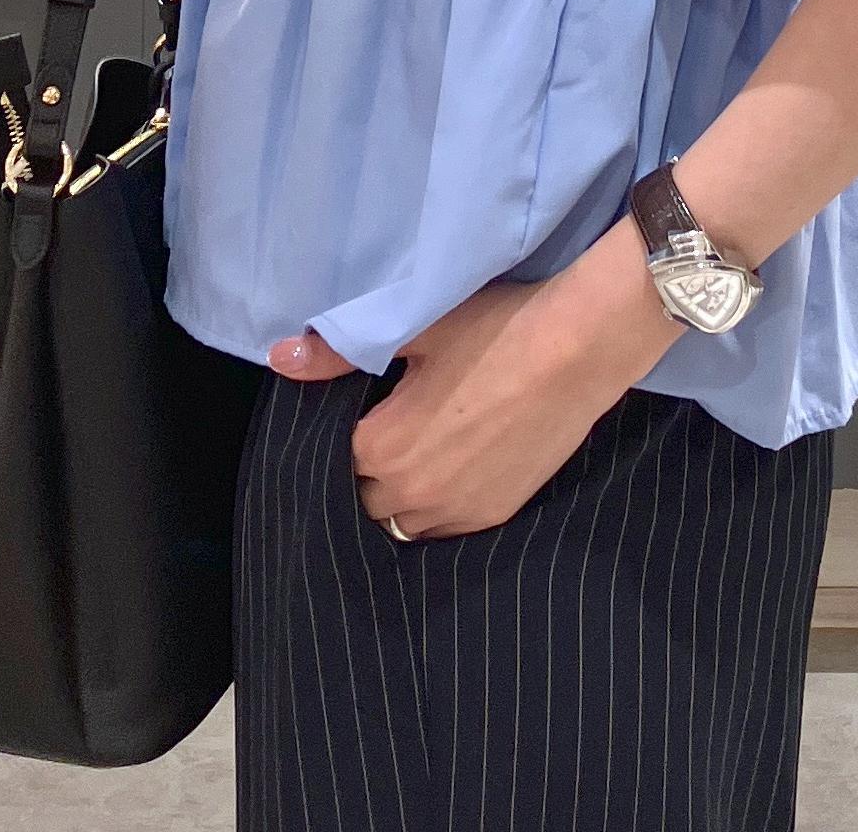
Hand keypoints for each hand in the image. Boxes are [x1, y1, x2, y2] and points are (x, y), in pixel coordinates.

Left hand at [267, 212, 685, 537]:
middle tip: (390, 424)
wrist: (577, 348)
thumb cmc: (494, 331)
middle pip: (362, 496)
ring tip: (419, 449)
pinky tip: (453, 464)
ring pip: (402, 521)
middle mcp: (413, 495)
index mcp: (382, 448)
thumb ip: (338, 352)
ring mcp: (458, 512)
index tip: (361, 409)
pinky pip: (445, 527)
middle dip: (366, 468)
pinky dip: (438, 505)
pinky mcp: (495, 514)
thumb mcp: (414, 330)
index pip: (331, 459)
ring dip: (400, 494)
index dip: (343, 433)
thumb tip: (280, 358)